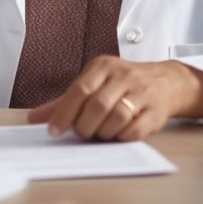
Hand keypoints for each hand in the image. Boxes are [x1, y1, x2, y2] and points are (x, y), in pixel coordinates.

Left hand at [26, 57, 202, 141]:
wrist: (168, 81)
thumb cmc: (124, 84)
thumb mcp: (95, 83)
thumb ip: (65, 101)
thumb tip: (34, 118)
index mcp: (103, 66)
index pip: (79, 89)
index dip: (64, 112)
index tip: (53, 131)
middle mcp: (123, 76)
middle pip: (97, 105)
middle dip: (84, 125)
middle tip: (82, 133)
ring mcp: (142, 92)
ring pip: (116, 117)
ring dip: (103, 132)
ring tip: (100, 133)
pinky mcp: (156, 111)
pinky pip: (135, 130)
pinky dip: (122, 137)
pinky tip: (118, 135)